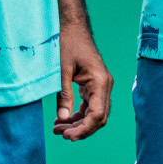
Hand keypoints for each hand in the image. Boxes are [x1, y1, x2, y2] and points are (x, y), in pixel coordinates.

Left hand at [52, 23, 111, 140]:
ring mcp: (100, 86)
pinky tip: (62, 119)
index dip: (85, 129)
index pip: (97, 114)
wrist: (73, 27)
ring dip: (78, 123)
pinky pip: (89, 105)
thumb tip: (63, 119)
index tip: (69, 136)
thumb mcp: (61, 69)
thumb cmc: (67, 43)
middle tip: (61, 134)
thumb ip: (63, 95)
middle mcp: (104, 85)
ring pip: (93, 113)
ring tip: (58, 129)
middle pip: (98, 117)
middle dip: (80, 129)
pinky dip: (77, 114)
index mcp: (100, 82)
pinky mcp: (93, 85)